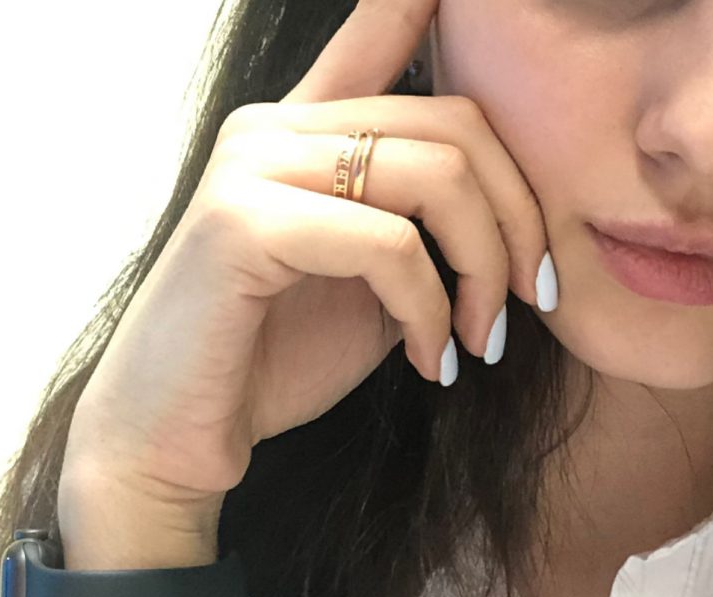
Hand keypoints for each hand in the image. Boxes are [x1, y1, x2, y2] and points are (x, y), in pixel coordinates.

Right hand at [58, 0, 549, 566]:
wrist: (181, 438)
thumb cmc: (278, 358)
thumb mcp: (374, 282)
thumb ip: (424, 226)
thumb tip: (514, 216)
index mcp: (308, 133)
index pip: (378, 37)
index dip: (419, 2)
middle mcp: (278, 127)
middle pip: (456, 125)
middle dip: (518, 220)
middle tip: (532, 300)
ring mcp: (254, 164)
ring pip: (436, 176)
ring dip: (485, 269)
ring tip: (478, 340)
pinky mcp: (241, 221)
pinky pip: (389, 243)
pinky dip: (430, 309)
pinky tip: (429, 361)